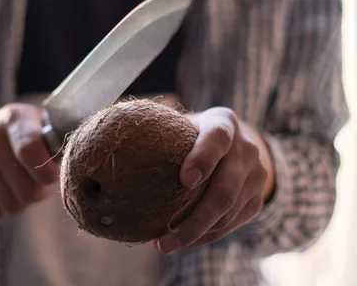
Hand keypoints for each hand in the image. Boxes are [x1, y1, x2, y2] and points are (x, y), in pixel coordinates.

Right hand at [0, 103, 58, 220]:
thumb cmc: (19, 137)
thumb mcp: (38, 127)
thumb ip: (54, 145)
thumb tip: (69, 167)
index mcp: (15, 118)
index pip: (30, 152)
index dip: (47, 174)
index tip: (50, 177)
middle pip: (25, 189)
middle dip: (37, 193)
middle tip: (35, 183)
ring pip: (11, 205)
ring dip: (21, 202)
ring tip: (17, 186)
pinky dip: (2, 208)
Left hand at [154, 107, 274, 253]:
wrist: (234, 142)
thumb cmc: (190, 132)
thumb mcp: (180, 124)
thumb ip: (158, 133)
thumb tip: (112, 149)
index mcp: (224, 123)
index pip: (217, 139)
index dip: (203, 159)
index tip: (184, 181)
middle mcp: (247, 149)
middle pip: (225, 189)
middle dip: (195, 218)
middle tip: (164, 239)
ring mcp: (256, 175)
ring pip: (228, 213)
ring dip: (196, 234)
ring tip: (165, 245)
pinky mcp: (256, 198)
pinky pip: (231, 225)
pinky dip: (204, 237)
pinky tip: (180, 242)